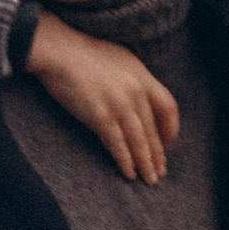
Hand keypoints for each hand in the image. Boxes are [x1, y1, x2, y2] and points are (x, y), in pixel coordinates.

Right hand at [28, 14, 178, 184]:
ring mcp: (119, 105)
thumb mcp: (119, 58)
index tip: (167, 143)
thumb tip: (139, 97)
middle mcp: (135, 91)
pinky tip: (129, 173)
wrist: (58, 50)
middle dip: (158, 154)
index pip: (168, 106)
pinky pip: (118, 145)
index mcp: (141, 76)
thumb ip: (133, 78)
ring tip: (149, 179)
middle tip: (160, 171)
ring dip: (145, 163)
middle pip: (153, 129)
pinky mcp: (101, 117)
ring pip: (139, 141)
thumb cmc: (83, 52)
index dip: (170, 128)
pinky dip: (125, 161)